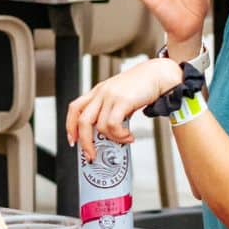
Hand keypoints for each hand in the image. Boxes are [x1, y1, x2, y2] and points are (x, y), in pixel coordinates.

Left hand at [67, 59, 183, 159]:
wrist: (158, 74)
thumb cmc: (141, 87)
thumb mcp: (120, 97)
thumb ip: (111, 112)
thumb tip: (108, 135)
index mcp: (98, 91)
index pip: (75, 108)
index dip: (70, 126)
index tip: (73, 140)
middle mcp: (101, 92)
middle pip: (82, 121)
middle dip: (85, 142)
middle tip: (92, 154)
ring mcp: (111, 96)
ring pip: (100, 126)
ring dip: (113, 139)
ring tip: (124, 139)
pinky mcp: (122, 100)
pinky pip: (114, 125)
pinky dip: (120, 136)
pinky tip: (129, 136)